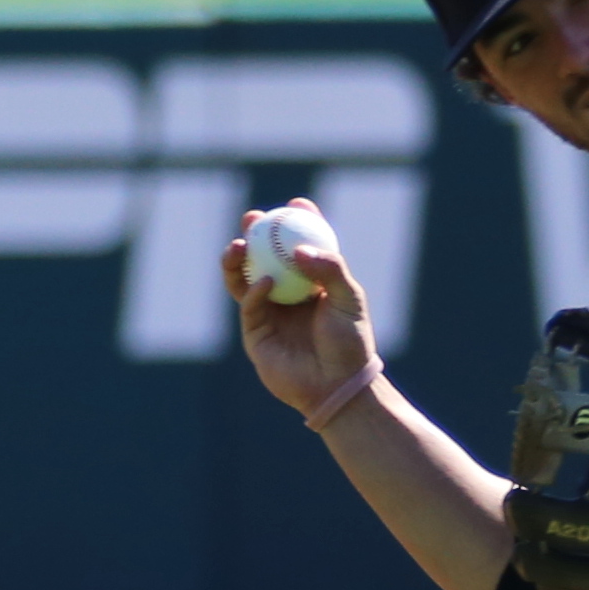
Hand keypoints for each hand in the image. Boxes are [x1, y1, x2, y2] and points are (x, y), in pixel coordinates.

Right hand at [223, 201, 377, 420]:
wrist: (338, 385)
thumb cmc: (351, 342)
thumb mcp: (349, 299)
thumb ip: (330, 269)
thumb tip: (301, 249)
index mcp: (312, 281)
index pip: (300, 245)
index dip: (295, 223)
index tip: (295, 204)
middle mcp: (287, 293)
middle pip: (264, 256)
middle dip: (255, 233)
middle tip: (253, 217)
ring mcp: (269, 312)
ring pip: (244, 278)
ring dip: (237, 259)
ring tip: (239, 244)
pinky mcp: (255, 333)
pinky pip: (249, 305)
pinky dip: (253, 290)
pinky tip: (263, 282)